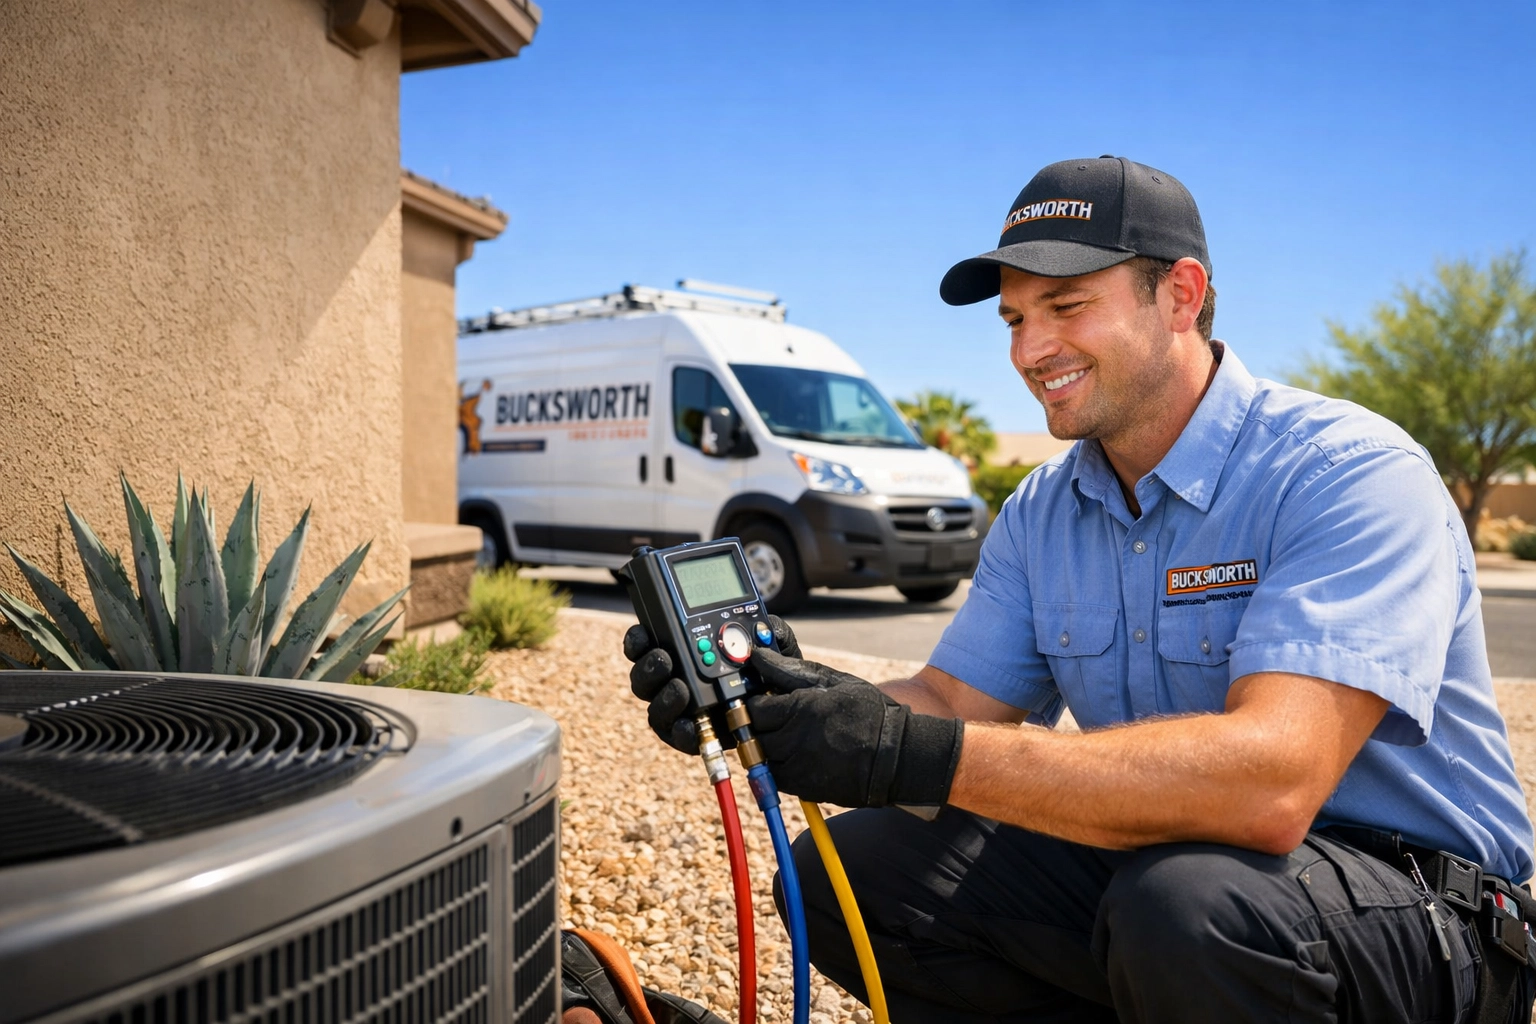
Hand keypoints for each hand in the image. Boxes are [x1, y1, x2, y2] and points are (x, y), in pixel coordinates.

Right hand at [623, 615, 801, 753]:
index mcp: (685, 651)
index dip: (639, 638)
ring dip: (662, 697)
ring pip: (654, 704)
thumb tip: (763, 626)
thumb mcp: (774, 648)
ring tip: (681, 690)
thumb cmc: (771, 675)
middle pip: (644, 673)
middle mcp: (675, 678)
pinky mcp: (690, 735)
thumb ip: (769, 632)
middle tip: (665, 659)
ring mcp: (679, 708)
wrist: (784, 716)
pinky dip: (680, 730)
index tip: (644, 633)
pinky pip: (675, 734)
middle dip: (648, 666)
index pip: (650, 641)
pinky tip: (689, 724)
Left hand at [745, 648, 963, 807]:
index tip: (761, 701)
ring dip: (767, 748)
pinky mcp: (805, 789)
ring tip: (788, 738)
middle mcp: (794, 740)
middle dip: (757, 727)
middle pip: (752, 736)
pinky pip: (776, 778)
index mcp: (800, 709)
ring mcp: (798, 768)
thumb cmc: (870, 714)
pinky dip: (779, 767)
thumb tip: (760, 657)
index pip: (752, 709)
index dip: (753, 704)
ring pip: (761, 759)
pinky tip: (799, 755)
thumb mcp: (834, 682)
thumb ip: (791, 671)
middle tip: (772, 721)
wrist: (899, 757)